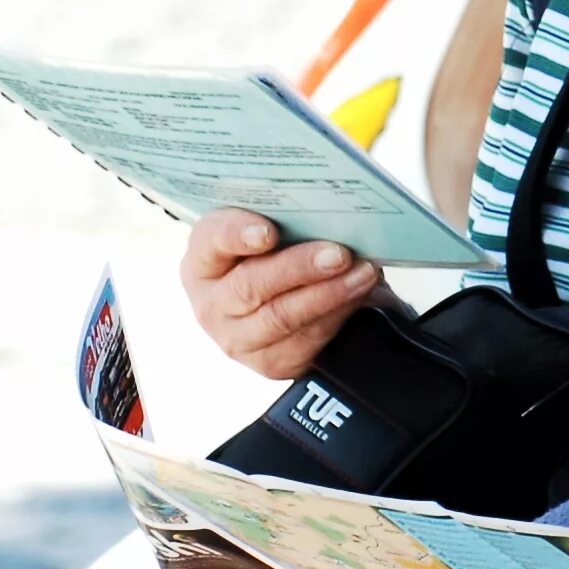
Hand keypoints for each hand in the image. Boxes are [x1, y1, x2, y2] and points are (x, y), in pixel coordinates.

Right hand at [179, 207, 378, 379]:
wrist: (299, 300)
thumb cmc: (285, 251)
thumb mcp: (278, 229)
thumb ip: (289, 217)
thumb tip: (330, 206)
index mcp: (205, 258)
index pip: (211, 241)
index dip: (237, 234)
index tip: (268, 232)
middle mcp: (213, 301)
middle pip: (251, 284)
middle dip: (299, 267)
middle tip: (339, 254)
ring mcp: (237, 337)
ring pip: (281, 317)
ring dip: (328, 294)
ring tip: (363, 273)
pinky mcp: (268, 361)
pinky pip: (304, 340)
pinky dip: (337, 314)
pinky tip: (359, 294)